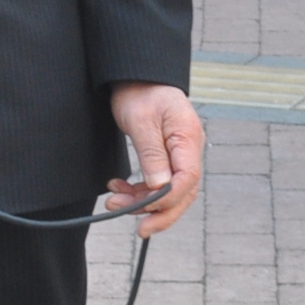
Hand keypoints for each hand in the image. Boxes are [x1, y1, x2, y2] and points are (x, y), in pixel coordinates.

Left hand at [105, 83, 204, 235]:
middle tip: (137, 227)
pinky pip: (158, 182)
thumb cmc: (140, 91)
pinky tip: (120, 189)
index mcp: (187, 138)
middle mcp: (188, 149)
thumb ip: (152, 154)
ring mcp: (179, 153)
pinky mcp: (167, 156)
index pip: (188, 179)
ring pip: (169, 190)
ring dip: (143, 202)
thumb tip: (159, 187)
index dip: (169, 199)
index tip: (146, 210)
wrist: (136, 76)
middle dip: (159, 212)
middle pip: (183, 192)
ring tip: (115, 202)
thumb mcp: (141, 121)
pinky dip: (139, 190)